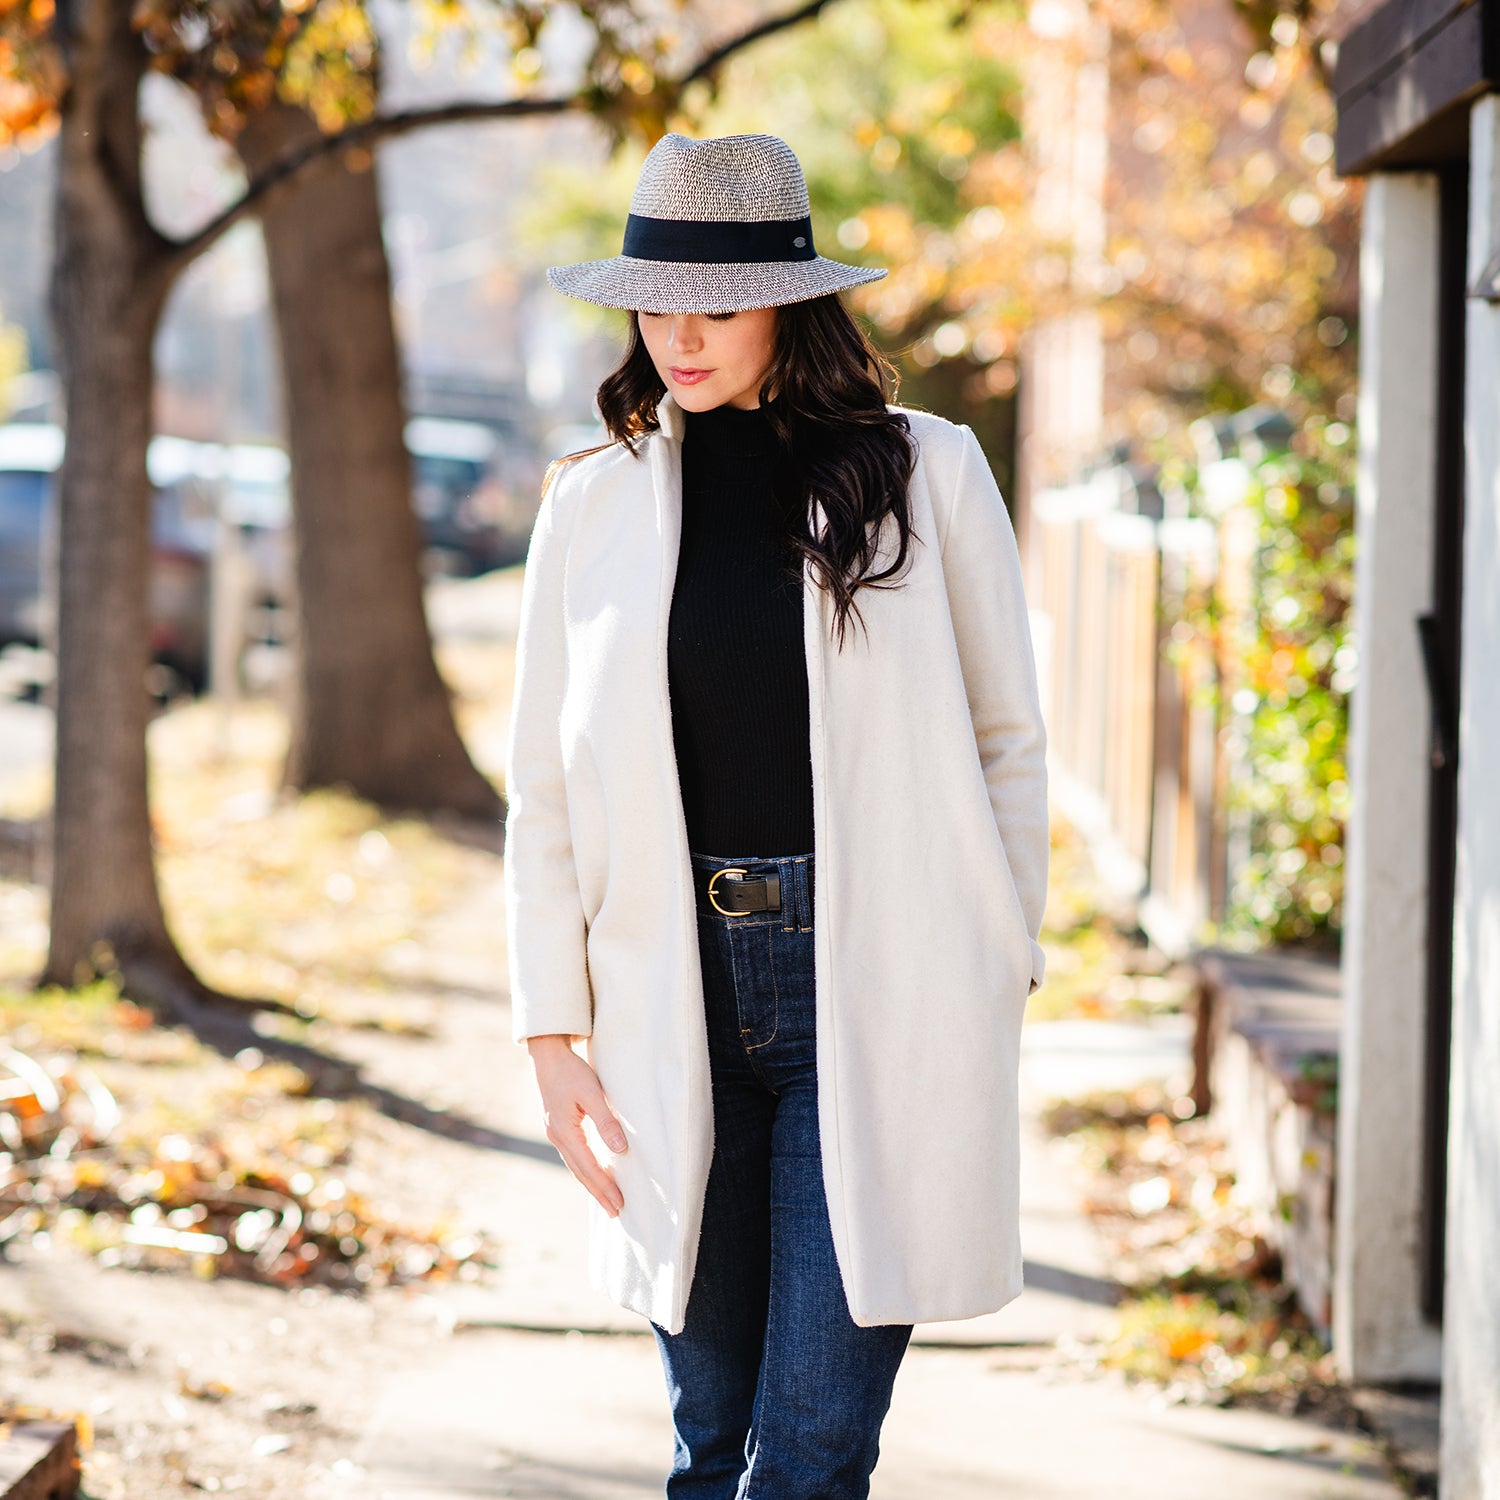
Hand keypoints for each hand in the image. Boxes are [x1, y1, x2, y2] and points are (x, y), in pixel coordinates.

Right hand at [526, 1035, 626, 1216]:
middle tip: (615, 1211)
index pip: (589, 1167)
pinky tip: (593, 1172)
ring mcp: (555, 1132)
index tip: (619, 1203)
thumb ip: (606, 1121)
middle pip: (580, 1172)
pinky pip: (573, 1155)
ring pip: (575, 1165)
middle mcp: (557, 1136)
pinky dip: (584, 1168)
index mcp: (564, 1131)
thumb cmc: (571, 1071)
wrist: (547, 1055)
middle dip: (598, 1192)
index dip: (605, 1186)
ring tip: (606, 1199)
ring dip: (591, 1183)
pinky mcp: (558, 1126)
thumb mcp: (592, 1093)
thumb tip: (621, 1149)